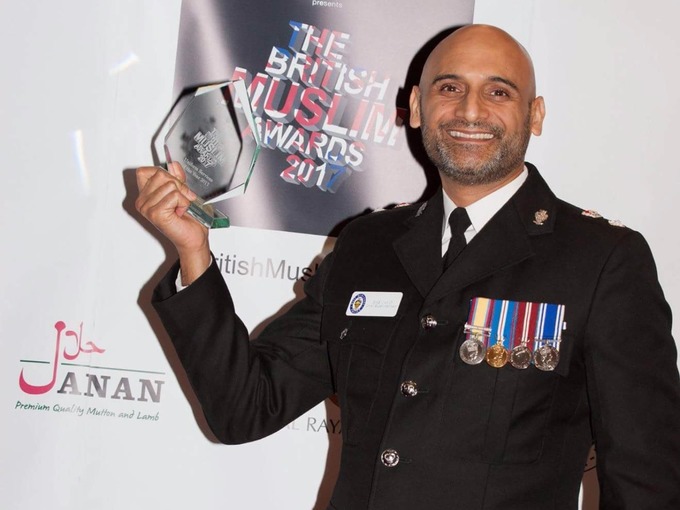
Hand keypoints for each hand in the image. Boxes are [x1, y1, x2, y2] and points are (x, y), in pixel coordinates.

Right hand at [135, 162, 210, 283]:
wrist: (194, 237)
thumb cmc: (188, 219)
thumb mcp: (182, 192)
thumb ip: (176, 178)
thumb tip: (173, 165)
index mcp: (145, 195)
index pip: (144, 171)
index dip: (162, 173)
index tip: (173, 185)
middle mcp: (142, 202)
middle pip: (160, 174)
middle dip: (177, 184)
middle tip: (181, 200)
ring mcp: (147, 208)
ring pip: (169, 184)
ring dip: (182, 196)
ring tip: (181, 207)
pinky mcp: (156, 214)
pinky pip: (174, 196)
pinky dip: (183, 203)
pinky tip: (181, 212)